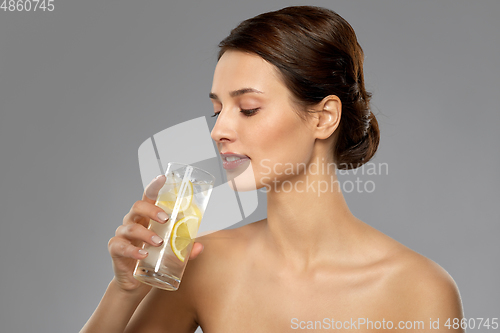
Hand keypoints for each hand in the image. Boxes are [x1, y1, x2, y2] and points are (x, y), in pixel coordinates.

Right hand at [107, 175, 203, 291]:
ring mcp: (122, 235)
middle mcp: (133, 222)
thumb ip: (185, 249)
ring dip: (146, 234)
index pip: (149, 197)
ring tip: (159, 243)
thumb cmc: (152, 259)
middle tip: (166, 220)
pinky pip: (121, 246)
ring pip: (130, 227)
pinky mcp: (116, 250)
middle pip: (138, 207)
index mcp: (146, 217)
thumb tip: (199, 247)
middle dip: (152, 210)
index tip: (162, 178)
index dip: (154, 186)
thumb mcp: (171, 253)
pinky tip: (143, 254)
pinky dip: (133, 250)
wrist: (135, 283)